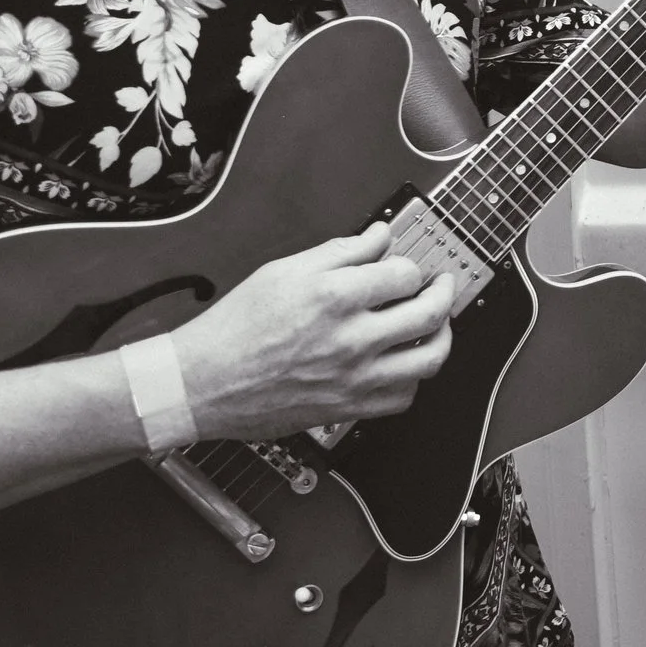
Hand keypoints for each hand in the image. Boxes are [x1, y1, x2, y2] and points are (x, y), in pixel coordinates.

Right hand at [170, 223, 454, 441]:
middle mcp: (351, 339)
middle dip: (445, 293)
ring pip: (429, 360)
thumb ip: (340, 251)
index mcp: (335, 297)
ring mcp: (353, 378)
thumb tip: (378, 236)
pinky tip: (404, 364)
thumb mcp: (284, 271)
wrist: (200, 383)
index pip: (406, 274)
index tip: (406, 266)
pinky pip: (403, 398)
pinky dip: (412, 380)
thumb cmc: (234, 329)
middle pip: (430, 314)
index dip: (410, 266)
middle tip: (442, 286)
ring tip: (437, 325)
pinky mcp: (347, 409)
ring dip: (442, 337)